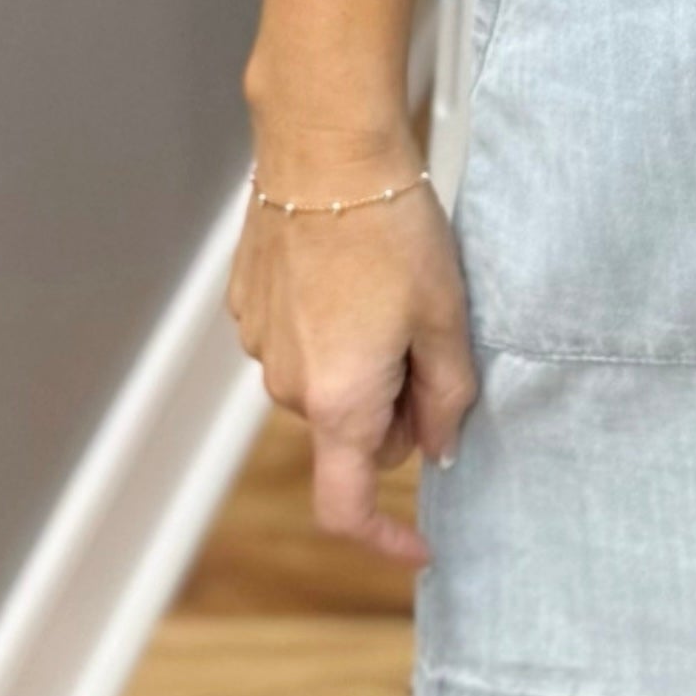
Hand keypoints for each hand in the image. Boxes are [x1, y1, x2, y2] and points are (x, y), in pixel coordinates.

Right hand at [227, 163, 474, 570]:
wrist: (325, 150)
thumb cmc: (391, 229)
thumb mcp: (447, 318)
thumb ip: (448, 397)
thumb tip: (439, 449)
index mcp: (340, 402)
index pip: (347, 506)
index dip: (386, 537)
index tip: (421, 545)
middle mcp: (289, 386)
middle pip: (354, 433)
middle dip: (396, 408)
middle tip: (429, 340)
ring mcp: (261, 345)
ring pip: (328, 386)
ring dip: (363, 364)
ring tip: (390, 292)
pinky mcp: (248, 307)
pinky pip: (300, 343)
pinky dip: (331, 328)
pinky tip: (351, 274)